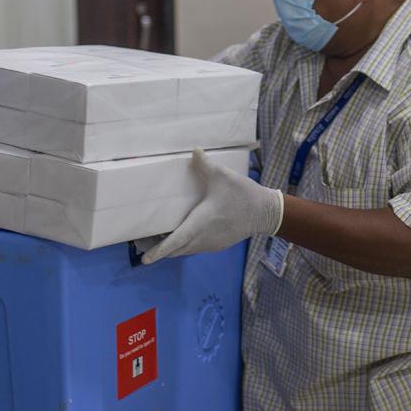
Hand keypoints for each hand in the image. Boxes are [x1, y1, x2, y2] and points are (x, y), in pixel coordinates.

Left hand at [141, 148, 283, 263]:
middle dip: (159, 250)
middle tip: (144, 243)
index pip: (174, 242)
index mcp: (199, 224)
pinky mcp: (218, 245)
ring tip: (160, 238)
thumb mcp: (222, 176)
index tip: (144, 260)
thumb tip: (194, 150)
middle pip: (176, 250)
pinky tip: (183, 234)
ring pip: (186, 251)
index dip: (158, 251)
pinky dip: (185, 245)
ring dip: (173, 248)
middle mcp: (202, 239)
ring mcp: (211, 244)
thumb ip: (205, 164)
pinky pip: (196, 248)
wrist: (266, 212)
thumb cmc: (242, 195)